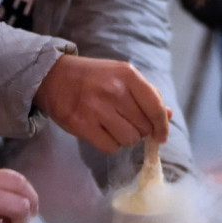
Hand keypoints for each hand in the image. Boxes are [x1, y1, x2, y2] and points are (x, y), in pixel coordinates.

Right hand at [34, 54, 170, 152]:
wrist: (53, 76)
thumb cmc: (94, 77)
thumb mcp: (122, 76)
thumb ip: (147, 95)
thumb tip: (168, 116)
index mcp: (128, 75)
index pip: (156, 108)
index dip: (162, 126)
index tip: (162, 136)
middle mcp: (114, 90)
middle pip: (143, 127)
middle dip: (139, 130)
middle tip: (126, 122)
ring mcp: (97, 108)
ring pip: (129, 139)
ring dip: (125, 138)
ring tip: (113, 126)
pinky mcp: (82, 124)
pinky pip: (110, 147)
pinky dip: (110, 144)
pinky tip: (101, 131)